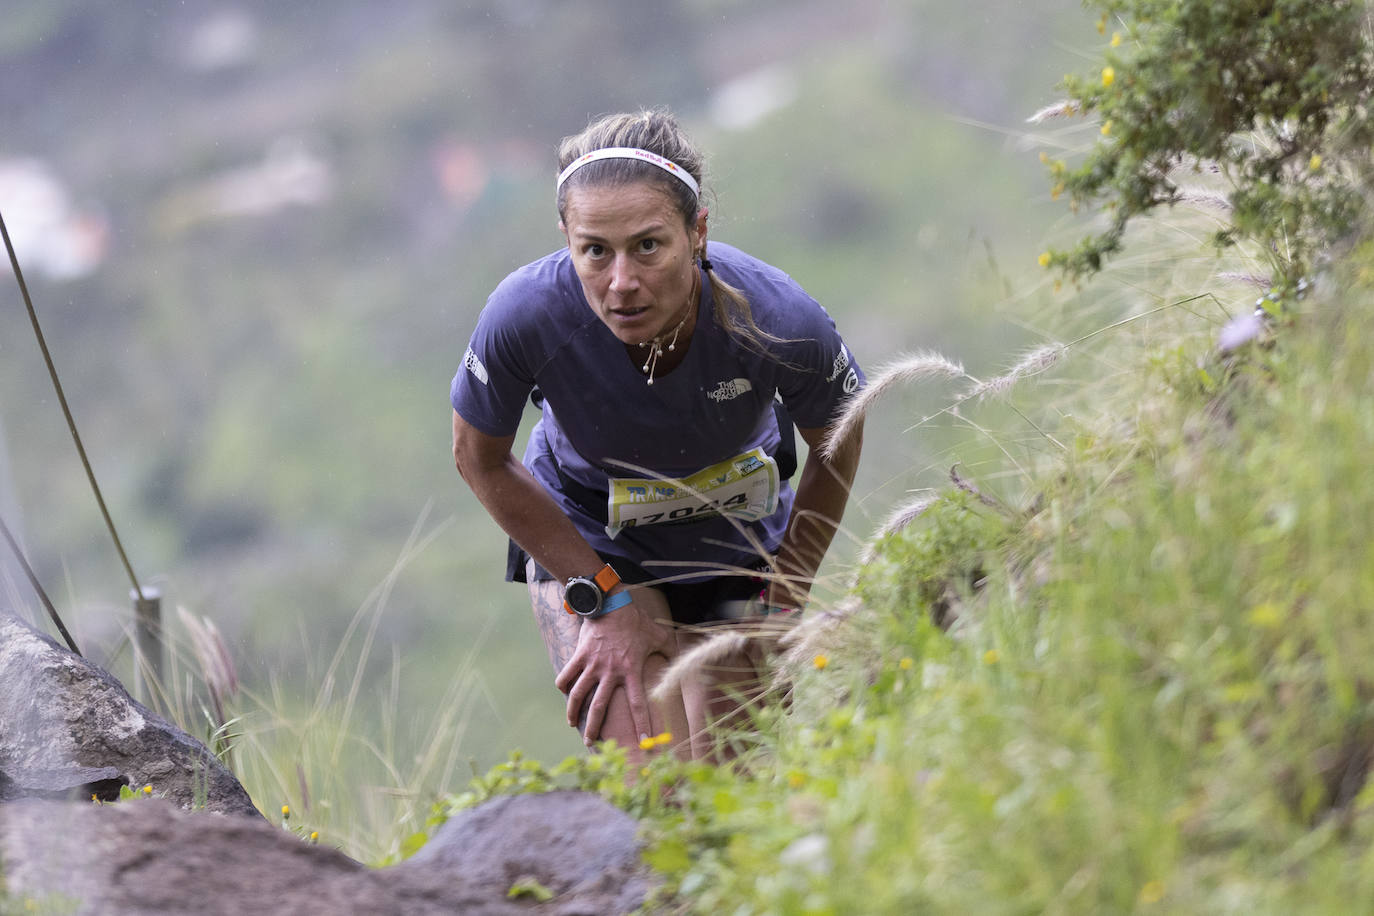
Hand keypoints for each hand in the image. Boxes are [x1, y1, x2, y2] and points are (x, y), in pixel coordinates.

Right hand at [554, 598, 673, 744]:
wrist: (610, 603)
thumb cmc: (636, 621)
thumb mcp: (659, 635)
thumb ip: (671, 650)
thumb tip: (684, 662)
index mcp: (631, 670)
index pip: (638, 704)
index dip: (642, 724)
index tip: (644, 742)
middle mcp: (610, 671)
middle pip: (599, 707)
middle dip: (595, 728)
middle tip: (593, 743)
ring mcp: (592, 664)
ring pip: (578, 695)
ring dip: (573, 712)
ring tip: (573, 724)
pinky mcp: (579, 655)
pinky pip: (566, 676)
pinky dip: (563, 686)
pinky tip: (565, 694)